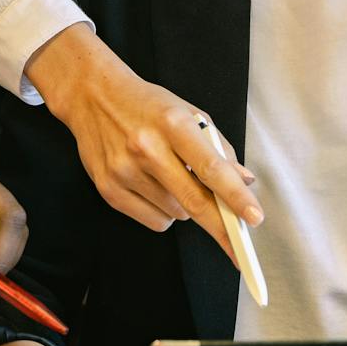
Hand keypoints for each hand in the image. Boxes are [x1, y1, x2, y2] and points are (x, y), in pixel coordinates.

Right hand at [27, 24, 260, 259]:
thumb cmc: (147, 105)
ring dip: (186, 207)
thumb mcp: (188, 113)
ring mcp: (124, 170)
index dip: (235, 196)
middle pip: (194, 201)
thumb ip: (218, 148)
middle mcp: (147, 148)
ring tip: (172, 178)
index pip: (211, 167)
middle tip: (240, 248)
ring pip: (177, 214)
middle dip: (221, 227)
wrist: (92, 96)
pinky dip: (165, 213)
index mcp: (172, 123)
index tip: (254, 216)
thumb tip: (243, 181)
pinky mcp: (109, 189)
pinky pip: (154, 221)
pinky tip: (155, 188)